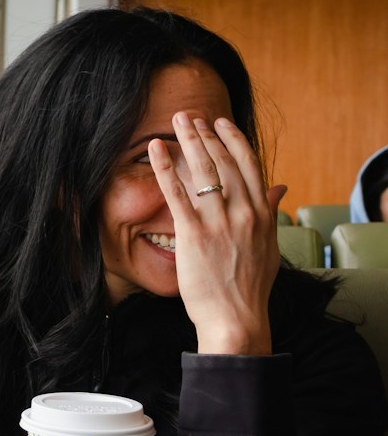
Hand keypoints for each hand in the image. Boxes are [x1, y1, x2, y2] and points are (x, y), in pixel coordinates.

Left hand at [147, 113, 279, 354]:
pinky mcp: (193, 233)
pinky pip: (176, 193)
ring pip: (202, 171)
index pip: (249, 165)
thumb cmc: (250, 288)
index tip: (220, 123)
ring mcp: (218, 221)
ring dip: (187, 141)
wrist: (237, 318)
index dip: (233, 140)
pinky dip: (165, 167)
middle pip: (223, 162)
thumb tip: (280, 187)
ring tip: (175, 122)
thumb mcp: (269, 246)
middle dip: (205, 135)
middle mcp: (243, 212)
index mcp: (262, 214)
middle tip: (189, 117)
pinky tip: (155, 149)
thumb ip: (271, 213)